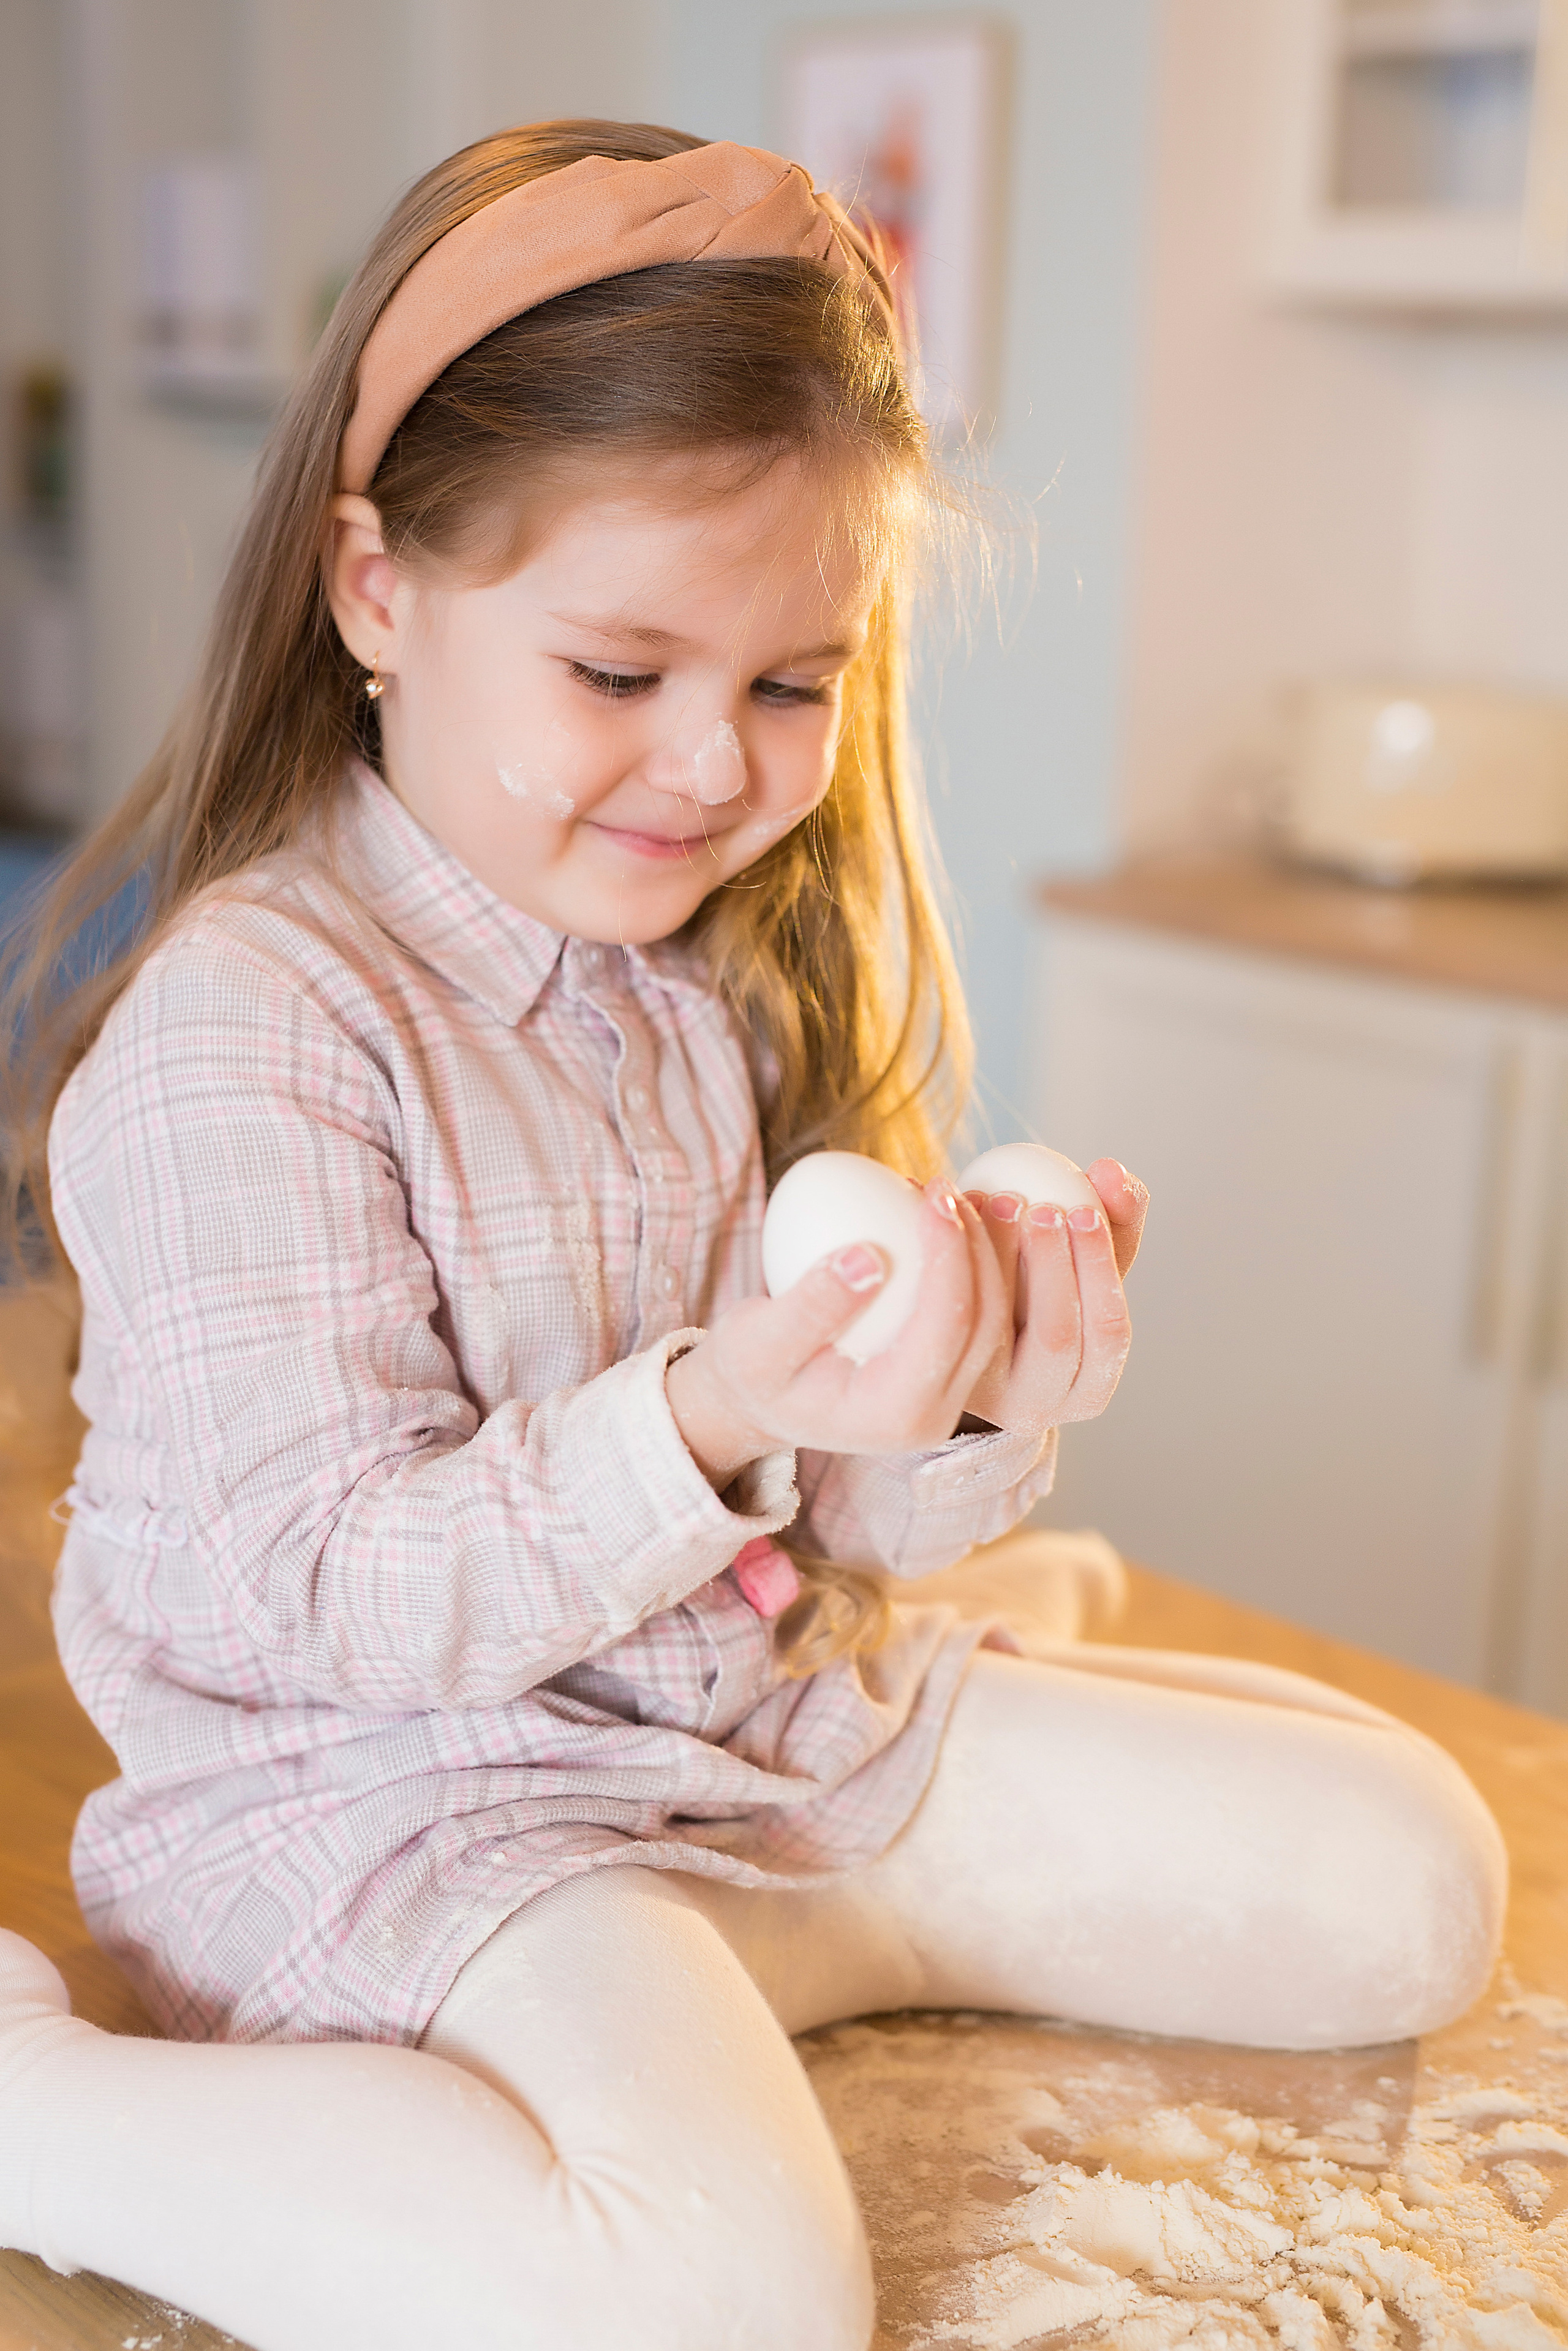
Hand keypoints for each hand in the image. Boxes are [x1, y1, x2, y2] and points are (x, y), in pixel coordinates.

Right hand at [666, 1181, 1009, 1485]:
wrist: (755, 1403)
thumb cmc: (750, 1371)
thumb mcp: (757, 1342)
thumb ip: (810, 1306)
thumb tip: (867, 1256)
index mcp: (893, 1417)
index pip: (945, 1328)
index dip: (949, 1255)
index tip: (933, 1195)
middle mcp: (932, 1420)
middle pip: (984, 1323)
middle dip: (976, 1246)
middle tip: (944, 1185)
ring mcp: (945, 1403)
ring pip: (992, 1320)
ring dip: (981, 1252)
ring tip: (945, 1194)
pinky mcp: (944, 1380)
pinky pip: (976, 1317)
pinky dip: (968, 1265)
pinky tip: (942, 1218)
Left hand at [959, 1159, 1147, 1435]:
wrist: (969, 1334)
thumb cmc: (1047, 1291)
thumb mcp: (1087, 1266)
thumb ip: (1114, 1220)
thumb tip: (1113, 1170)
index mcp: (1092, 1386)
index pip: (1108, 1330)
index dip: (1098, 1266)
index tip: (1082, 1208)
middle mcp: (1042, 1407)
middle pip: (1057, 1335)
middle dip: (1051, 1264)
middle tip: (1037, 1204)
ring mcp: (987, 1399)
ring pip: (999, 1328)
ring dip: (999, 1257)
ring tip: (993, 1198)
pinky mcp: (940, 1375)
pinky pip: (953, 1317)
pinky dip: (957, 1261)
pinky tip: (954, 1214)